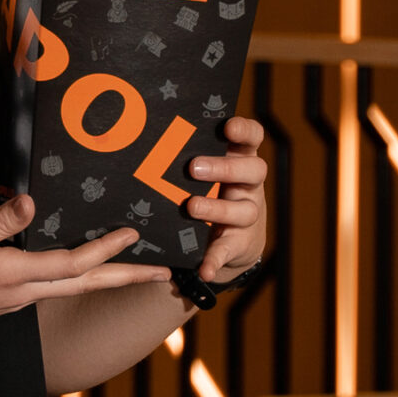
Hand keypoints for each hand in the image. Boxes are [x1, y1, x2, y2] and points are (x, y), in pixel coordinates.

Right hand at [0, 196, 167, 342]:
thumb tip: (28, 202)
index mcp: (14, 277)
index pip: (72, 263)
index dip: (105, 249)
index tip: (133, 234)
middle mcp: (23, 294)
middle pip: (86, 285)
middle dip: (128, 277)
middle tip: (165, 274)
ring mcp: (17, 302)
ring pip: (73, 288)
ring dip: (107, 277)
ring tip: (134, 268)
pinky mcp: (7, 302)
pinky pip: (53, 287)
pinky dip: (79, 277)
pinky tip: (82, 266)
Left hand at [184, 116, 269, 292]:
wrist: (230, 238)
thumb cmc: (208, 191)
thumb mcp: (205, 170)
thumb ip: (188, 153)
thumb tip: (144, 135)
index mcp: (240, 159)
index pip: (253, 138)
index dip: (245, 131)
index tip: (228, 127)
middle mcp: (249, 185)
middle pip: (252, 171)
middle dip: (225, 168)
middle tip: (195, 167)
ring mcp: (247, 214)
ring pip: (243, 210)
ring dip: (217, 208)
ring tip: (192, 207)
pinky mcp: (238, 244)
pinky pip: (227, 251)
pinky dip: (215, 260)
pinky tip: (204, 269)